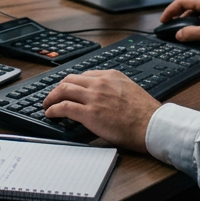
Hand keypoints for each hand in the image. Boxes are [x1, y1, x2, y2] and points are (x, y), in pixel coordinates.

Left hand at [42, 70, 159, 151]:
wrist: (152, 125)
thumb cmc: (145, 114)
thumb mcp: (130, 90)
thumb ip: (115, 89)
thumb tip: (106, 98)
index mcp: (111, 76)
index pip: (84, 75)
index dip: (73, 83)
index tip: (69, 89)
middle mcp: (100, 83)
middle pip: (70, 79)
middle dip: (59, 87)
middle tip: (54, 95)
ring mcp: (93, 97)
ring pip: (63, 90)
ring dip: (52, 97)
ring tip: (47, 104)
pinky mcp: (89, 113)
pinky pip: (64, 107)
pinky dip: (53, 109)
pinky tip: (50, 113)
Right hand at [160, 0, 199, 45]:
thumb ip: (192, 33)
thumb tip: (178, 34)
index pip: (182, 1)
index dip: (170, 10)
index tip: (164, 20)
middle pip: (187, 1)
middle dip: (176, 11)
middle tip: (168, 21)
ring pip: (195, 6)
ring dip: (186, 15)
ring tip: (180, 26)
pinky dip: (194, 17)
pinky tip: (194, 27)